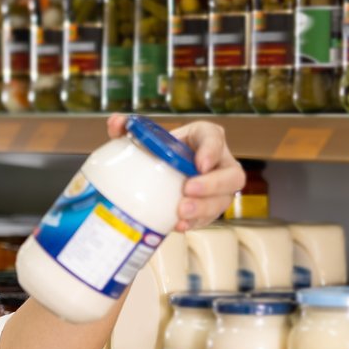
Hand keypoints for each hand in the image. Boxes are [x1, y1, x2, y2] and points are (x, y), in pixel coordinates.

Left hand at [107, 115, 245, 231]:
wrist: (160, 171)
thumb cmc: (160, 150)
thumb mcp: (146, 136)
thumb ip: (130, 127)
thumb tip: (115, 123)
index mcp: (204, 138)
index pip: (215, 138)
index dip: (212, 151)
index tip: (199, 164)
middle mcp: (218, 163)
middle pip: (232, 175)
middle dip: (213, 185)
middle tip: (188, 189)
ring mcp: (218, 188)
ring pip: (224, 199)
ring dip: (204, 208)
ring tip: (181, 212)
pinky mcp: (210, 207)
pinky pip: (210, 217)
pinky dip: (195, 222)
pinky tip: (179, 224)